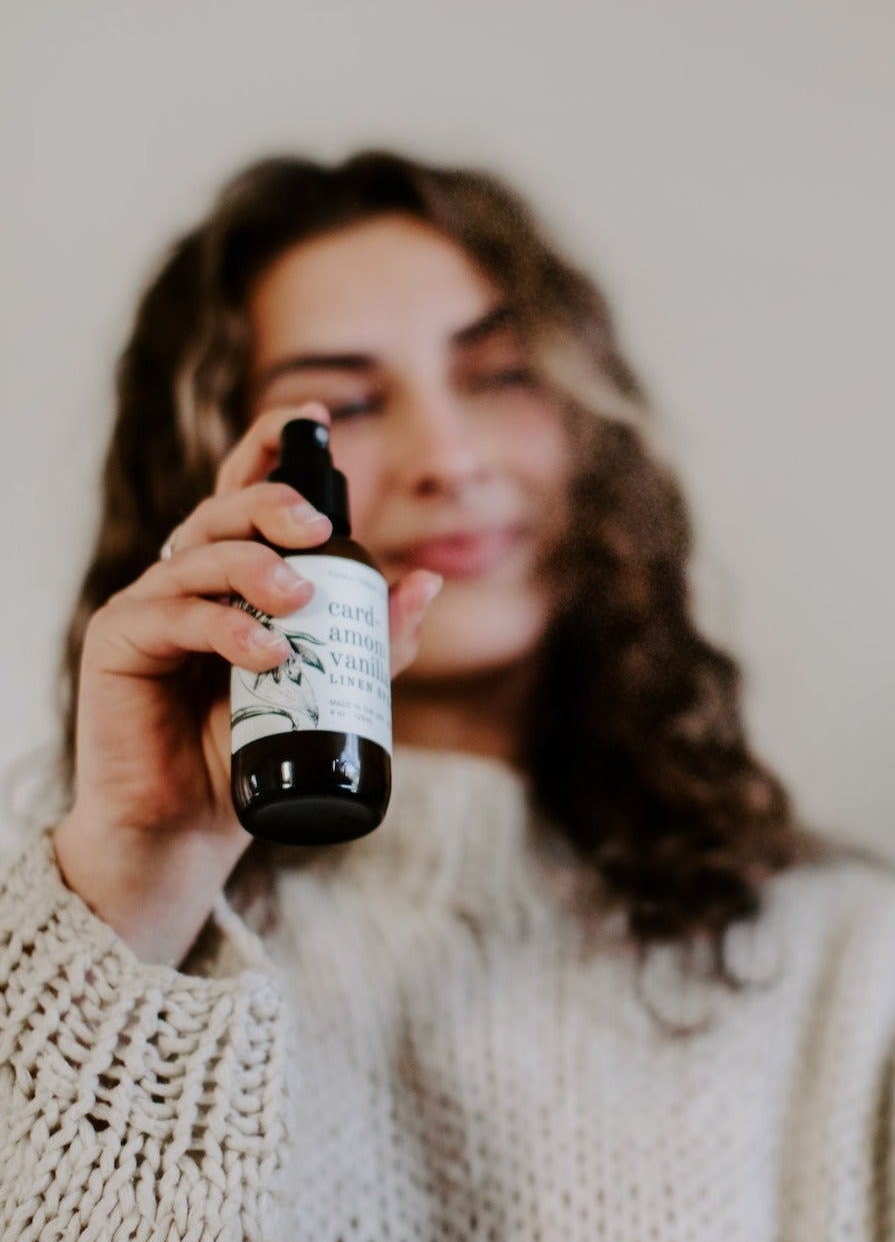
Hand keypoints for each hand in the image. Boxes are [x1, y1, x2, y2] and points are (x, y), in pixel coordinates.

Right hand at [51, 402, 443, 965]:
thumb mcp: (329, 688)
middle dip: (276, 502)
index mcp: (236, 572)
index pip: (249, 492)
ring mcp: (151, 603)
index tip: (316, 418)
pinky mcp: (119, 641)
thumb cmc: (254, 746)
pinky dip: (227, 629)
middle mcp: (190, 575)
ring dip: (257, 567)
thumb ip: (374, 639)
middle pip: (226, 507)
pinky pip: (175, 615)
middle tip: (319, 527)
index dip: (274, 446)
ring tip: (300, 601)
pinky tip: (266, 652)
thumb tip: (428, 583)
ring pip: (202, 553)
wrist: (190, 823)